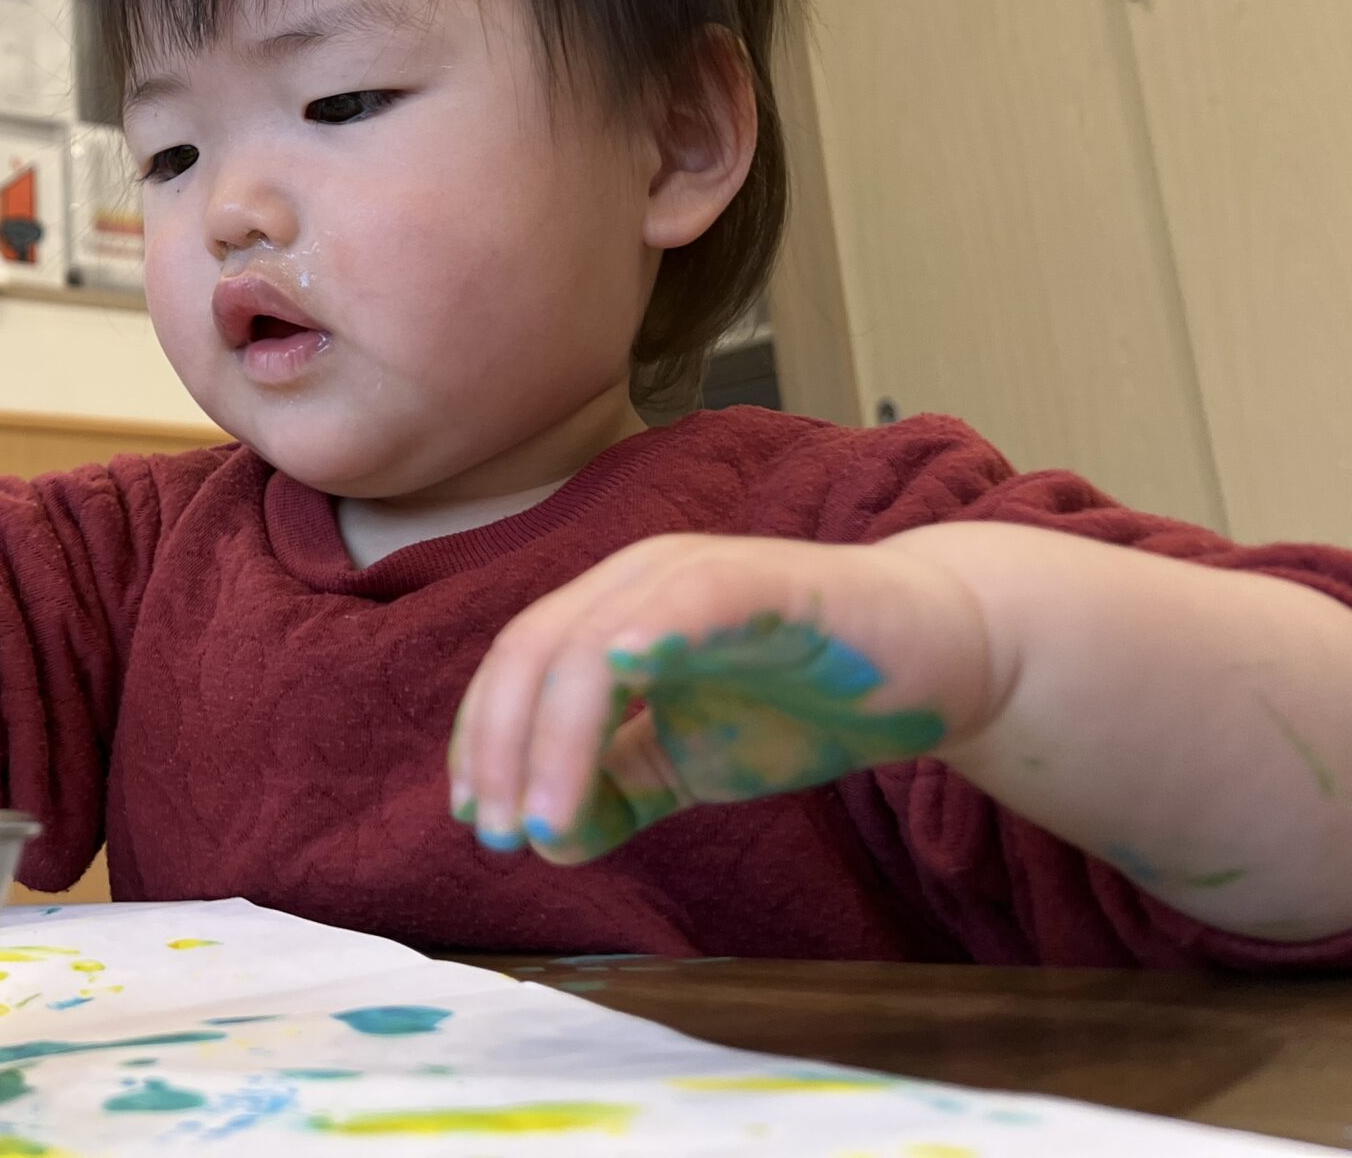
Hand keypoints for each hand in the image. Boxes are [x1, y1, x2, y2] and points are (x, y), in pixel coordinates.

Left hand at [448, 534, 998, 863]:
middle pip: (533, 651)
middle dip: (502, 747)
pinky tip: (626, 672)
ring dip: (556, 734)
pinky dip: (651, 631)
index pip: (515, 669)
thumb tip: (549, 842)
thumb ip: (620, 793)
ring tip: (547, 818)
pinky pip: (693, 600)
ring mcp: (698, 574)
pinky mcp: (767, 582)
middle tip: (500, 834)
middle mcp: (637, 581)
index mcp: (610, 613)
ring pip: (593, 640)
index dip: (482, 742)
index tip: (478, 823)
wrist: (938, 660)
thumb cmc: (806, 700)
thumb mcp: (692, 763)